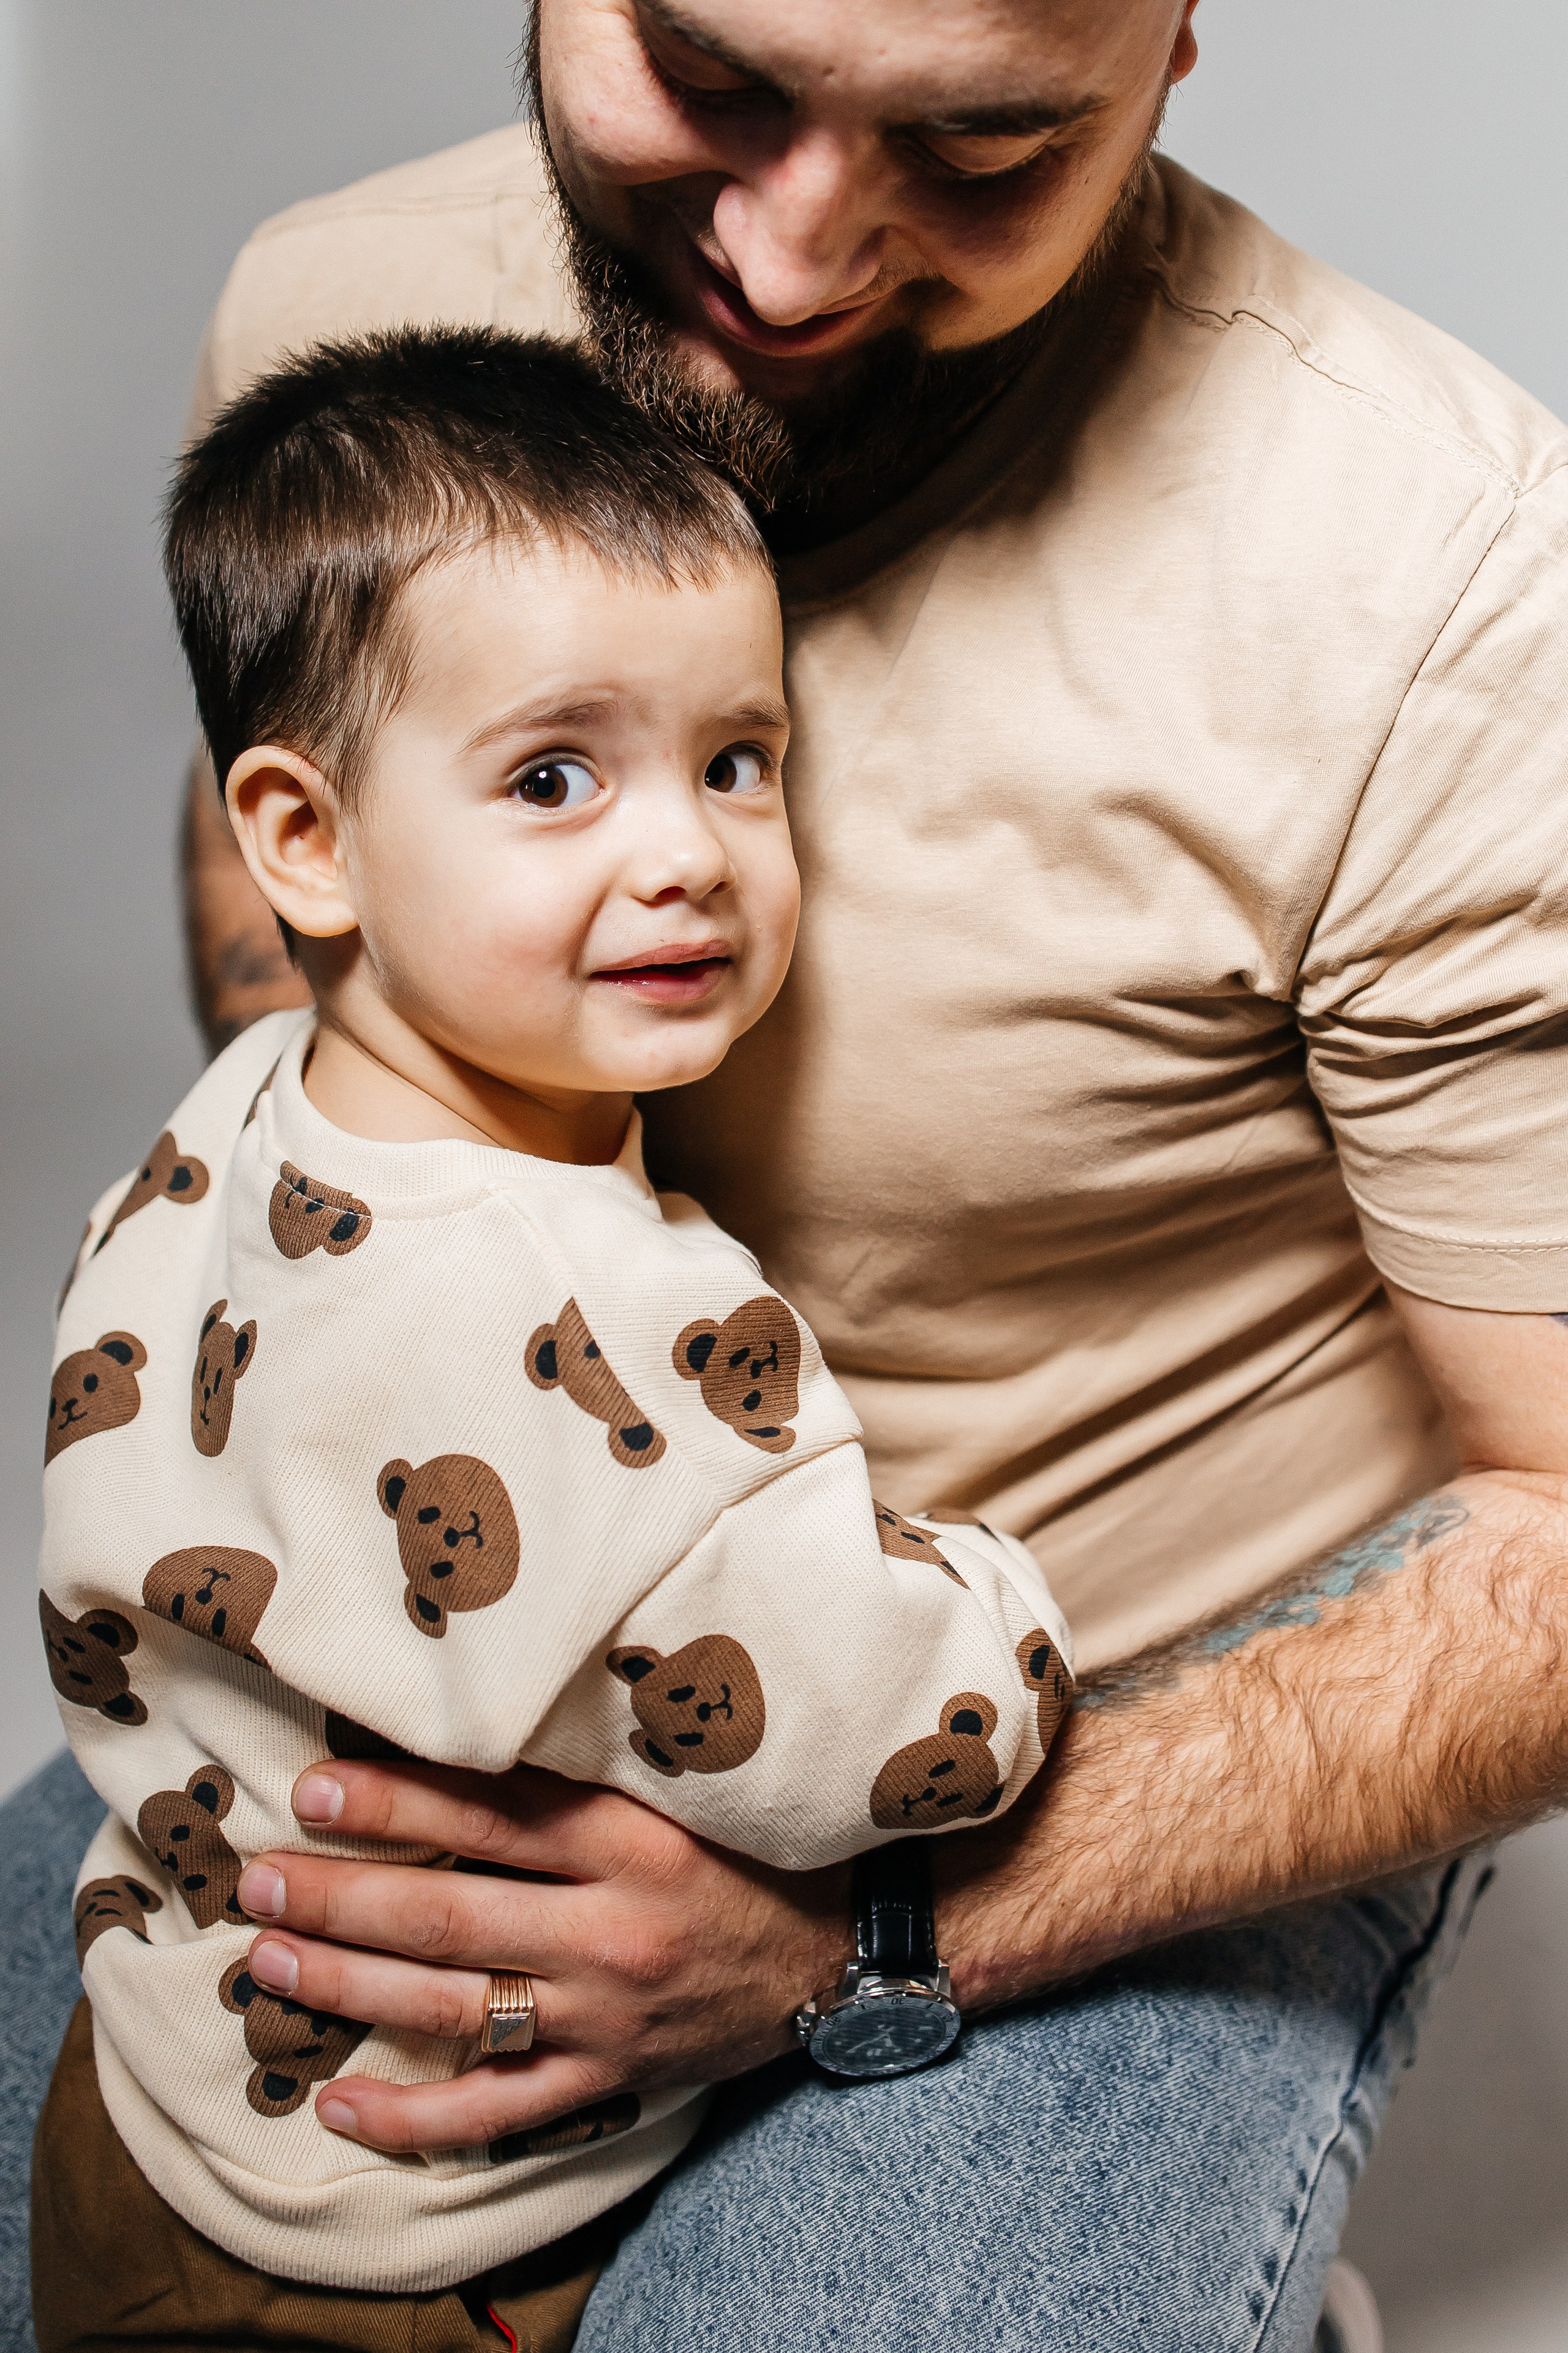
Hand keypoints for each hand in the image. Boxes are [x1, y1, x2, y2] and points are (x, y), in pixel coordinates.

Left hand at [235, 1759, 850, 2153]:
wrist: (847, 1949)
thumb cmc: (751, 1848)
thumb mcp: (681, 1791)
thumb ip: (586, 1767)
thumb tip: (473, 1722)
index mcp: (635, 1841)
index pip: (494, 1816)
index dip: (398, 1801)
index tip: (314, 1788)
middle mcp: (614, 1929)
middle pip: (452, 1916)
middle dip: (341, 1897)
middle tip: (256, 1878)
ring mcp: (607, 2015)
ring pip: (456, 2008)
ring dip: (350, 1988)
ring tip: (269, 1962)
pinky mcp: (609, 2078)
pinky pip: (498, 2112)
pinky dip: (414, 2118)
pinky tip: (338, 2108)